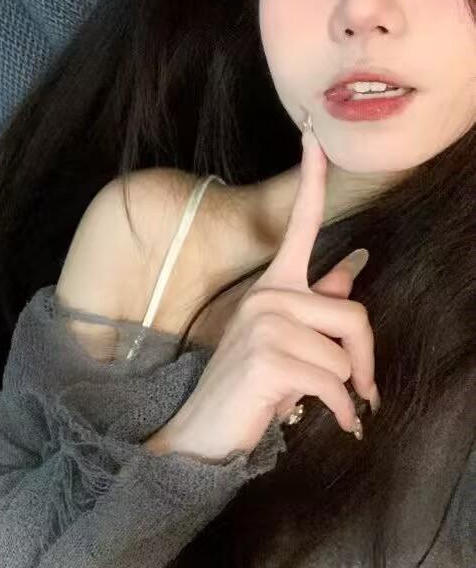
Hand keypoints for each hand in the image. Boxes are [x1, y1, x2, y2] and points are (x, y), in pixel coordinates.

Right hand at [154, 122, 378, 462]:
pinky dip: (342, 411)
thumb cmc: (249, 388)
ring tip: (325, 405)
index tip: (315, 137)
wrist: (203, 431)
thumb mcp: (286, 341)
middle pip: (353, 315)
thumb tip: (355, 263)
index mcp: (272, 287)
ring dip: (347, 391)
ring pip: (345, 355)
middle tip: (363, 391)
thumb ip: (320, 303)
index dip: (310, 178)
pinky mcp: (267, 360)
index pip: (298, 223)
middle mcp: (265, 297)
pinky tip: (335, 424)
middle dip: (365, 361)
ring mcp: (263, 326)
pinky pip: (334, 382)